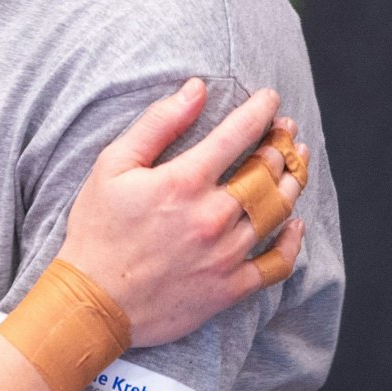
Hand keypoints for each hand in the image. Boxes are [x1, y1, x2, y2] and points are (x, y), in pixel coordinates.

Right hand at [56, 80, 305, 347]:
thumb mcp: (112, 165)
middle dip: (281, 142)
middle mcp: (212, 216)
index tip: (270, 98)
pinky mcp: (230, 287)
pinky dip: (292, 242)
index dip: (260, 111)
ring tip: (297, 162)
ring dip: (293, 181)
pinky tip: (295, 224)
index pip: (237, 134)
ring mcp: (226, 254)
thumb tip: (196, 89)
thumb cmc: (98, 230)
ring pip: (278, 211)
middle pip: (266, 171)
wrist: (94, 302)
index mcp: (184, 182)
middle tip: (287, 128)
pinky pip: (277, 264)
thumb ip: (158, 124)